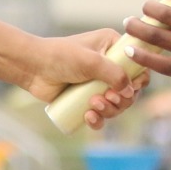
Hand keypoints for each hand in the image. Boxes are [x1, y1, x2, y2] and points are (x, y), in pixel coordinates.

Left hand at [21, 29, 145, 130]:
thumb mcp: (91, 61)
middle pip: (130, 92)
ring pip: (116, 105)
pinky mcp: (85, 99)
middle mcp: (109, 66)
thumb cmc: (60, 56)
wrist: (32, 67)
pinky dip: (98, 120)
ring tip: (93, 106)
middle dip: (121, 100)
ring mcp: (97, 84)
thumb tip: (130, 92)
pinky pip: (99, 115)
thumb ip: (115, 73)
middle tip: (106, 98)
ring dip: (110, 110)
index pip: (138, 68)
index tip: (127, 89)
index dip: (138, 82)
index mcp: (113, 48)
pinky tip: (89, 118)